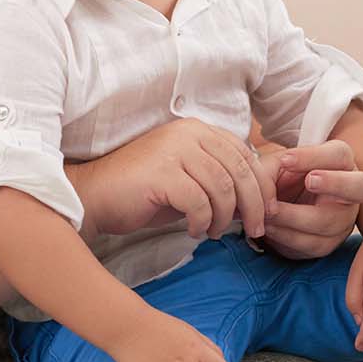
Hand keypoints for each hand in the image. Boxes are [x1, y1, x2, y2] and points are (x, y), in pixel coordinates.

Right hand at [83, 118, 275, 239]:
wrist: (95, 196)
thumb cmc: (144, 193)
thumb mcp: (190, 182)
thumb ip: (221, 182)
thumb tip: (261, 199)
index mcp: (198, 130)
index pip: (244, 154)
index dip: (261, 185)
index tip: (267, 211)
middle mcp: (188, 133)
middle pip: (239, 170)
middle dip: (253, 204)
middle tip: (254, 229)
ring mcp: (174, 150)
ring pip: (222, 187)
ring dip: (223, 217)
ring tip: (213, 232)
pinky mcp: (162, 173)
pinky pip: (198, 202)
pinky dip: (201, 221)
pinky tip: (193, 230)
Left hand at [255, 140, 362, 258]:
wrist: (282, 203)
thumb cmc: (286, 177)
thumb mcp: (277, 165)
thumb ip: (271, 170)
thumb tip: (267, 194)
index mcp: (341, 162)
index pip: (338, 155)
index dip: (314, 157)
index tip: (286, 160)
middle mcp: (351, 190)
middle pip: (360, 186)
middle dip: (335, 183)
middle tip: (309, 180)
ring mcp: (344, 220)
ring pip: (328, 221)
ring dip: (293, 217)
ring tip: (267, 211)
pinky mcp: (329, 243)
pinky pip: (312, 244)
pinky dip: (286, 236)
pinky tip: (269, 227)